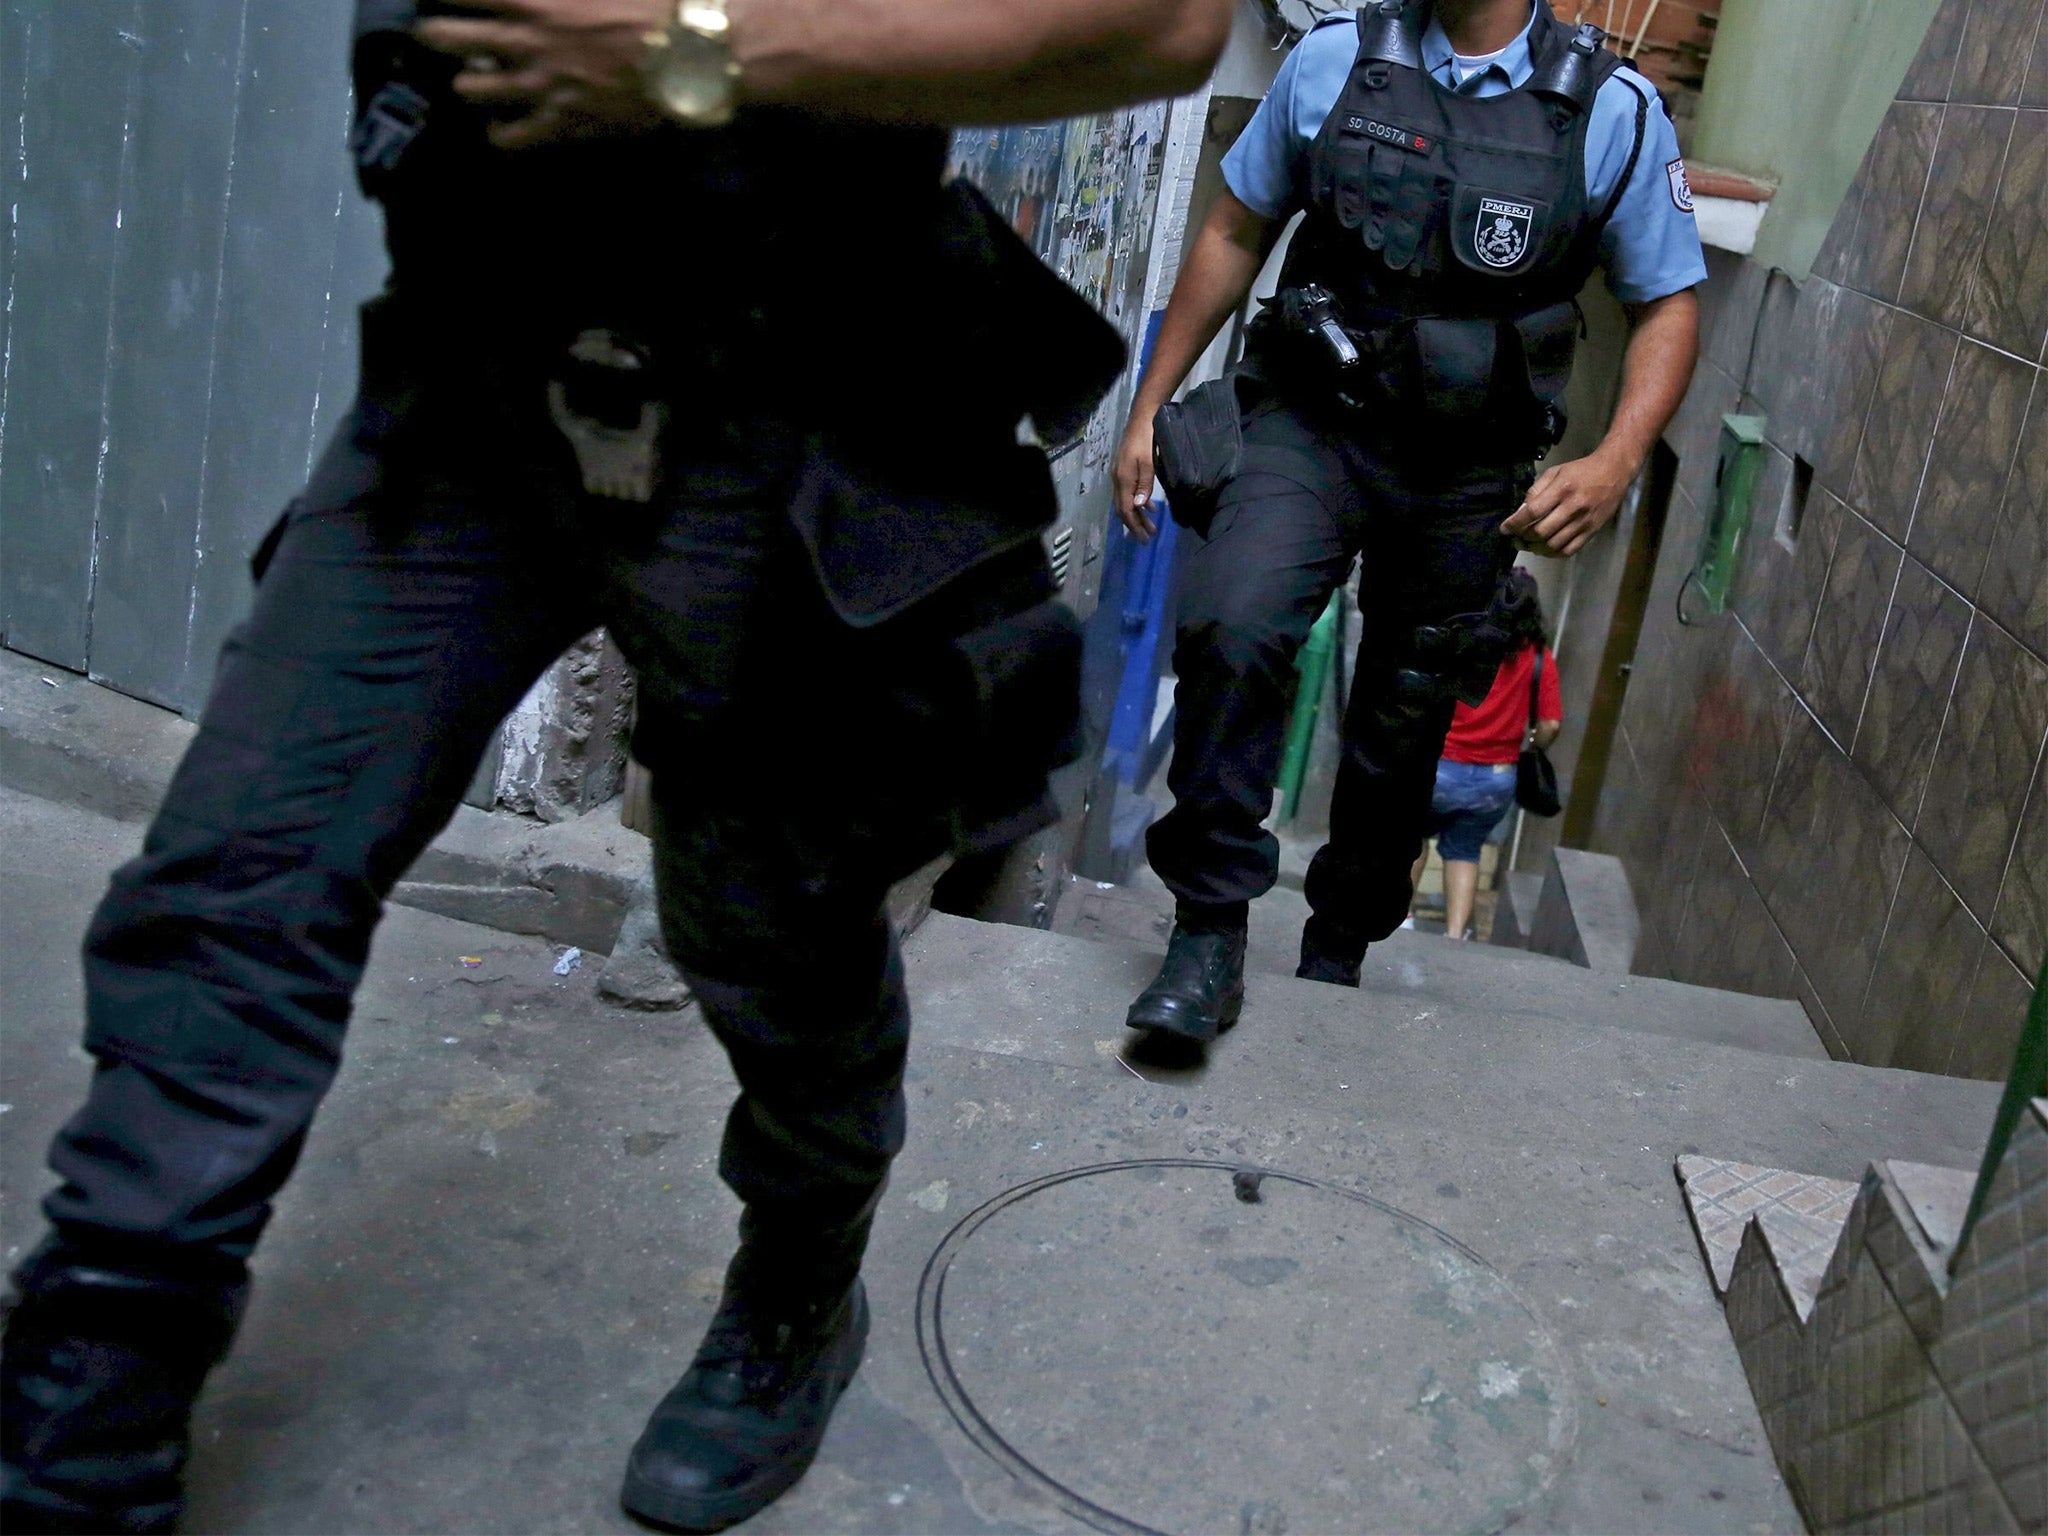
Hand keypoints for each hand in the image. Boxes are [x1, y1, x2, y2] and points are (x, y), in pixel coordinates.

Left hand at [415, 0, 671, 149]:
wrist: (695, 55)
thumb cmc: (655, 2)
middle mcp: (524, 41)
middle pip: (445, 36)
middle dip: (432, 31)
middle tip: (432, 31)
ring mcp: (540, 87)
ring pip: (470, 88)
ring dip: (466, 79)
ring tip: (470, 78)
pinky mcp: (563, 125)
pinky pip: (512, 136)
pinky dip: (499, 131)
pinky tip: (499, 127)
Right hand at [1112, 413, 1158, 542]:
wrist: (1143, 418)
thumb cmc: (1148, 439)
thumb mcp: (1149, 462)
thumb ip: (1145, 484)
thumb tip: (1140, 506)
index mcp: (1123, 479)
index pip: (1126, 510)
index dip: (1134, 526)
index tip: (1144, 539)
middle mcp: (1118, 479)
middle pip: (1124, 509)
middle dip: (1135, 524)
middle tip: (1147, 538)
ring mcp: (1120, 474)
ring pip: (1127, 501)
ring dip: (1138, 515)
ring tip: (1151, 527)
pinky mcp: (1125, 470)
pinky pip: (1130, 492)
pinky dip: (1139, 502)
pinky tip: (1149, 507)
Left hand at [1500, 447, 1635, 557]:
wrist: (1614, 471)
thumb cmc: (1581, 470)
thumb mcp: (1555, 471)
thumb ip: (1536, 491)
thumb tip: (1521, 511)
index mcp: (1562, 489)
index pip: (1533, 511)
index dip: (1515, 523)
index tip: (1504, 529)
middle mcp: (1574, 507)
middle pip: (1541, 532)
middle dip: (1523, 538)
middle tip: (1515, 538)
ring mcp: (1584, 521)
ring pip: (1554, 545)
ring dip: (1535, 548)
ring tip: (1527, 545)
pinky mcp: (1592, 531)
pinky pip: (1569, 550)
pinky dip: (1553, 554)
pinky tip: (1544, 549)